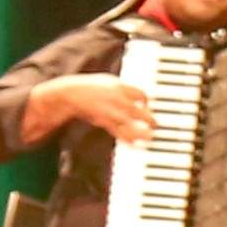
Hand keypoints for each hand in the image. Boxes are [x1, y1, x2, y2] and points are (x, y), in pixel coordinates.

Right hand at [26, 74, 154, 142]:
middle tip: (155, 125)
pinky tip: (136, 144)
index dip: (147, 102)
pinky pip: (119, 132)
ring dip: (143, 132)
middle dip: (150, 119)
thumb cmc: (90, 88)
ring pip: (132, 124)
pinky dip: (129, 139)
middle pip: (140, 111)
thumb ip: (124, 89)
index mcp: (120, 86)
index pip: (141, 95)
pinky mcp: (104, 122)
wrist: (70, 93)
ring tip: (150, 138)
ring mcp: (111, 111)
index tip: (149, 107)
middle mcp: (118, 99)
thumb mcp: (109, 82)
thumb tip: (139, 96)